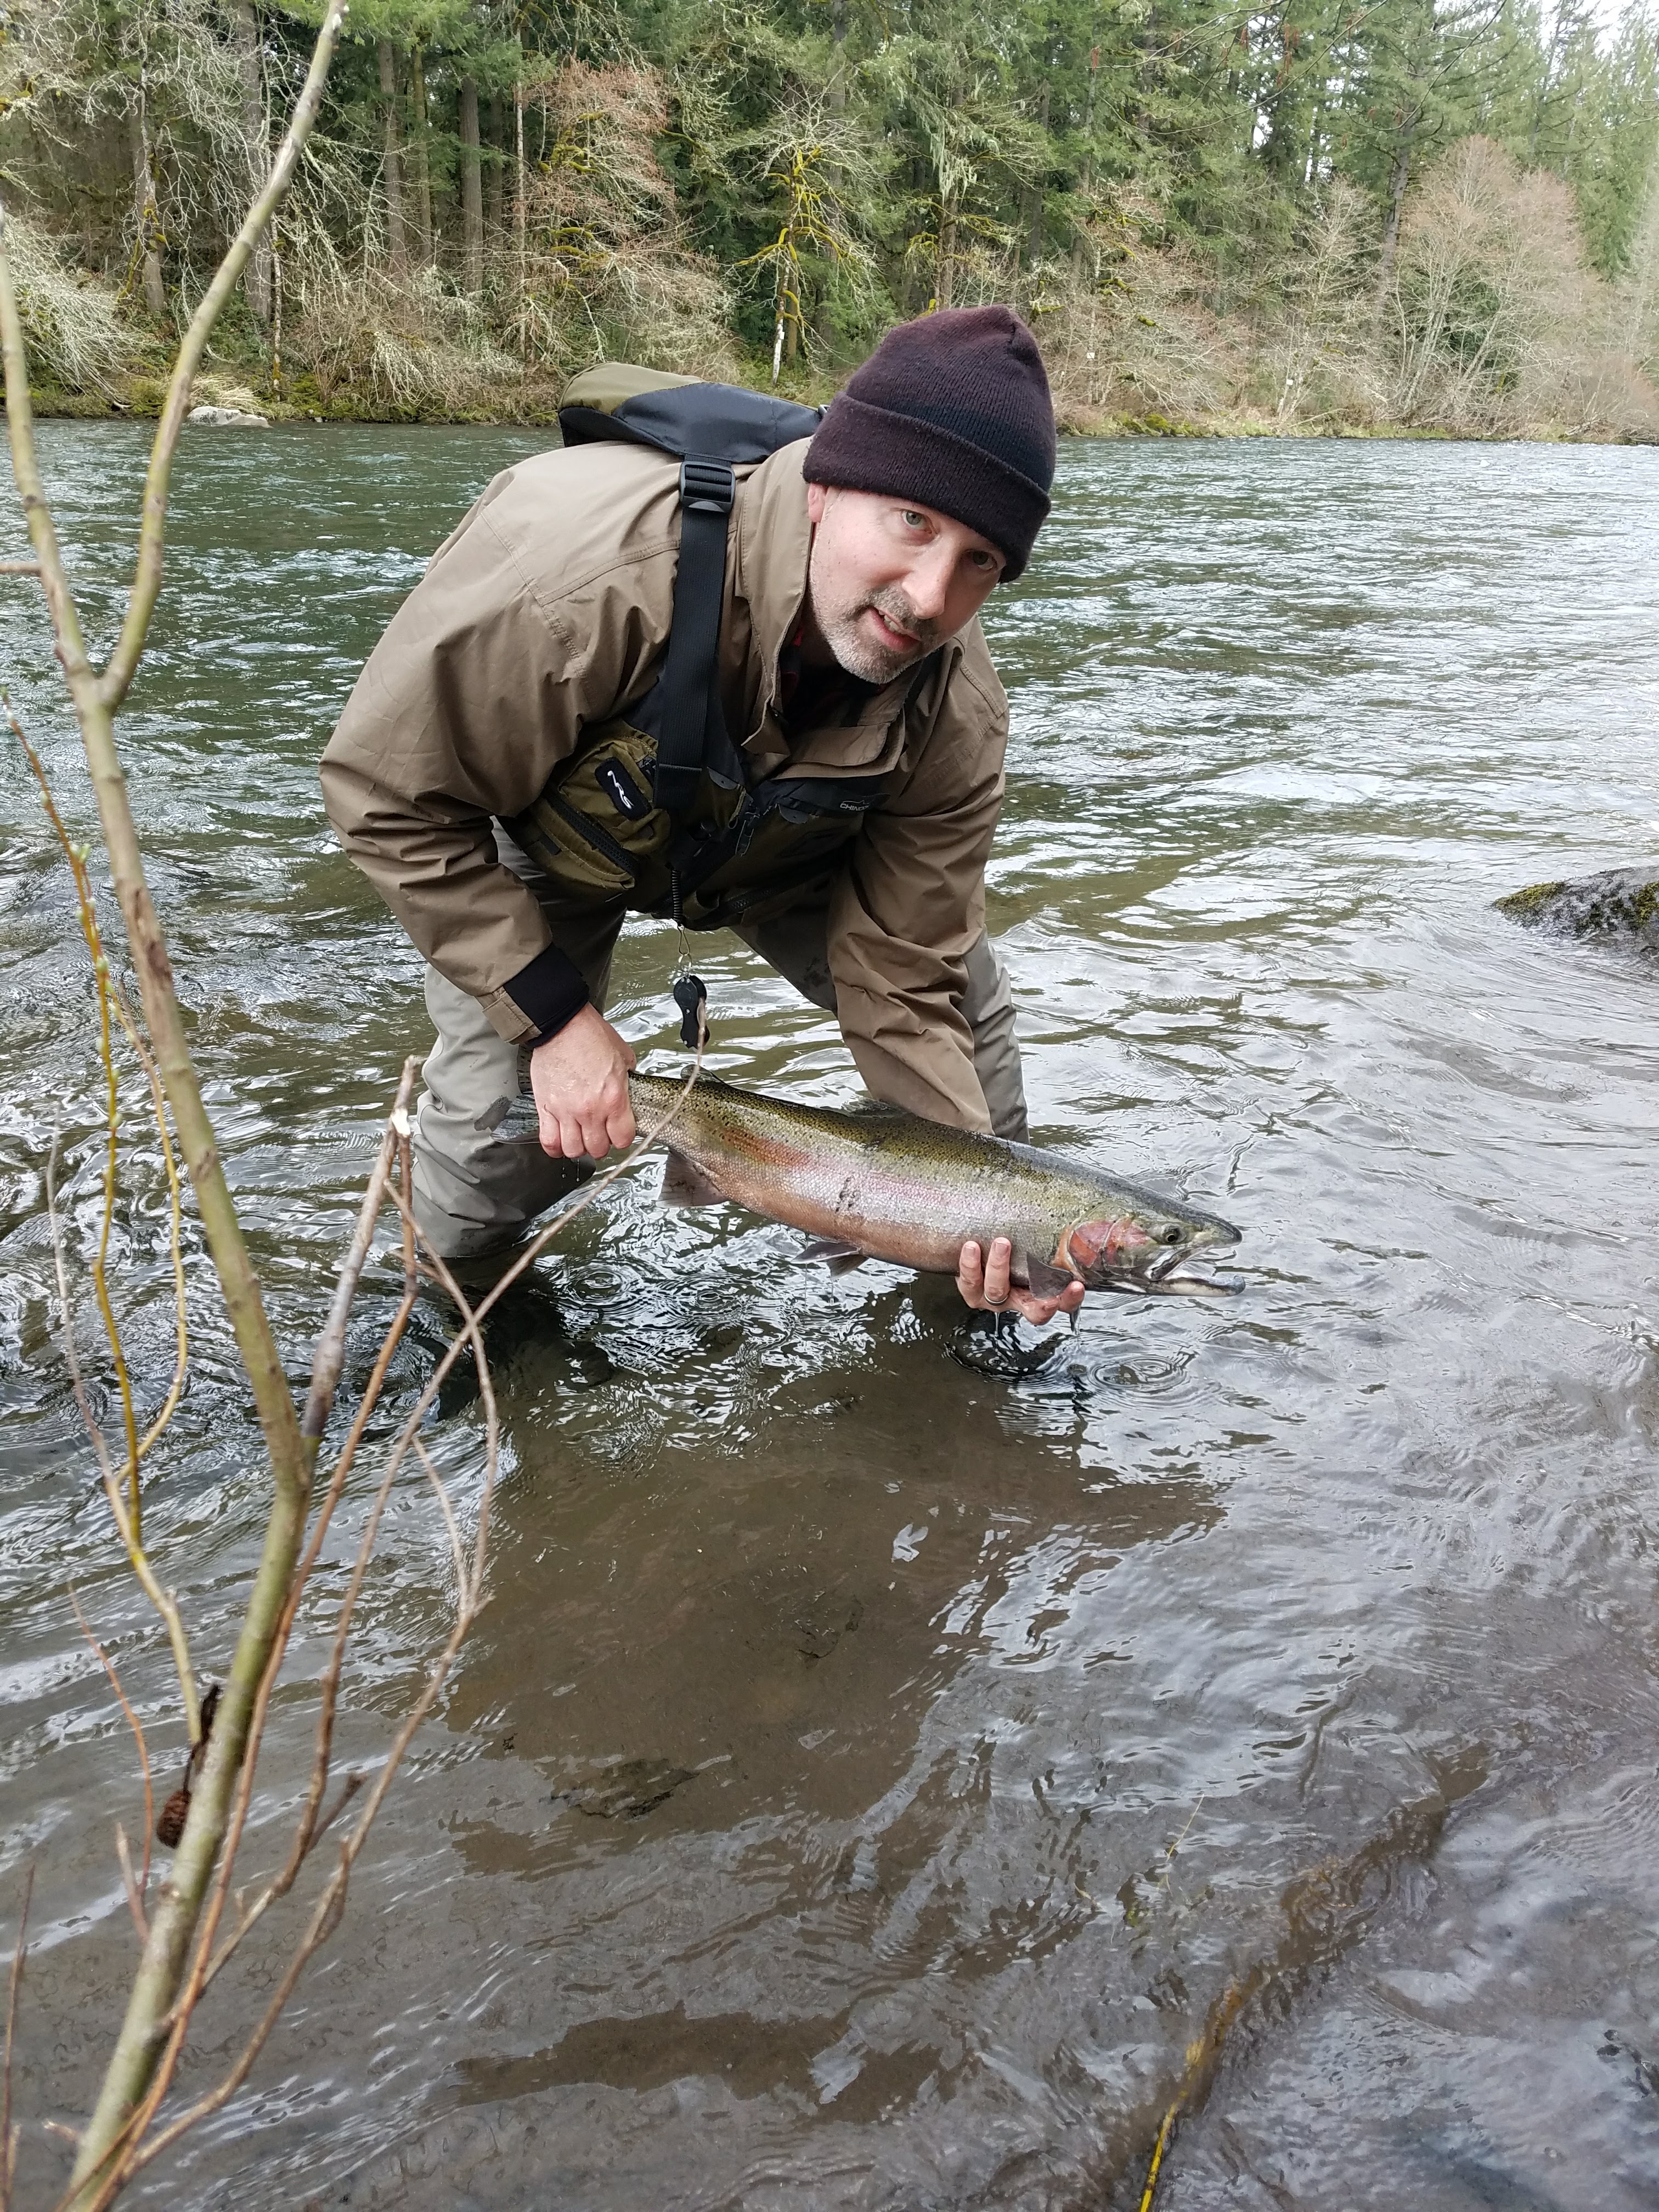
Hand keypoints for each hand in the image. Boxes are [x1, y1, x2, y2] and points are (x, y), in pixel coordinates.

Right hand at [530, 1004, 635, 1159]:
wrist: (561, 1025)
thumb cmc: (590, 1036)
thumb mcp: (623, 1057)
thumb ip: (627, 1080)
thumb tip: (627, 1092)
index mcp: (613, 1098)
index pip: (623, 1138)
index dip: (622, 1137)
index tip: (619, 1132)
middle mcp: (590, 1110)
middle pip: (597, 1149)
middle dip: (601, 1144)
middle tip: (599, 1134)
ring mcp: (566, 1111)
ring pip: (573, 1150)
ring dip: (578, 1147)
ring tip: (580, 1137)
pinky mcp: (546, 1108)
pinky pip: (548, 1140)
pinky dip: (554, 1146)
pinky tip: (560, 1140)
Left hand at [956, 1236, 1084, 1325]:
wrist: (974, 1246)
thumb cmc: (1010, 1242)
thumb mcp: (1032, 1239)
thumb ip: (1047, 1230)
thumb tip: (1071, 1199)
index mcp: (1040, 1291)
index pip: (1063, 1301)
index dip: (1070, 1298)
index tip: (1076, 1285)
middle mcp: (1019, 1299)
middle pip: (1035, 1312)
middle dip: (1044, 1303)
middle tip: (1045, 1288)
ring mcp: (995, 1298)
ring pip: (998, 1291)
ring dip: (1000, 1267)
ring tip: (1002, 1243)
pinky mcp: (972, 1291)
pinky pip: (970, 1283)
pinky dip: (970, 1265)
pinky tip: (972, 1247)